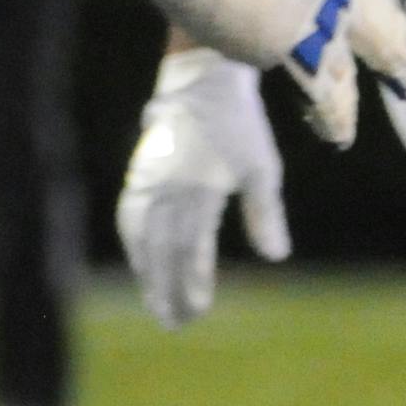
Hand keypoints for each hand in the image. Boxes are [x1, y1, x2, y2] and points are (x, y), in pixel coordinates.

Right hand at [100, 0, 405, 148]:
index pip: (372, 4)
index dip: (391, 26)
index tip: (405, 41)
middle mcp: (334, 3)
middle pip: (381, 39)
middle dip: (397, 65)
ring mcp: (319, 32)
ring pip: (345, 80)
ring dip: (346, 109)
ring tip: (345, 133)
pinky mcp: (297, 60)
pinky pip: (322, 99)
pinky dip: (330, 119)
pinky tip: (335, 136)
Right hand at [115, 47, 287, 327]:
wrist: (202, 82)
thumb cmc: (240, 127)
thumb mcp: (263, 171)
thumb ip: (266, 215)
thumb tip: (275, 257)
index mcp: (198, 193)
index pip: (191, 250)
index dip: (192, 283)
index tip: (197, 312)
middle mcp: (167, 191)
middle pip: (163, 251)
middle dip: (168, 288)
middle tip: (175, 323)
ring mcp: (147, 182)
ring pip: (142, 238)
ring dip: (148, 272)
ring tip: (156, 301)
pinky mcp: (139, 174)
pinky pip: (130, 217)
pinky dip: (134, 243)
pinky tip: (141, 260)